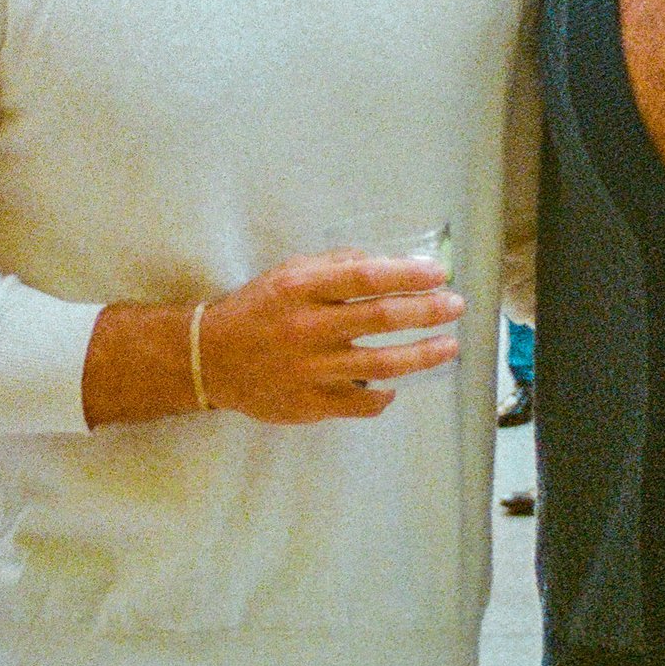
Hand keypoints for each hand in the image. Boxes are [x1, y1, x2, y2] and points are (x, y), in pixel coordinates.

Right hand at [83, 251, 462, 428]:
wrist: (209, 359)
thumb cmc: (255, 310)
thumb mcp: (286, 274)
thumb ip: (334, 265)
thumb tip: (385, 261)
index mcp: (300, 289)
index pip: (366, 277)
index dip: (408, 274)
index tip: (439, 273)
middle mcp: (307, 327)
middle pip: (382, 318)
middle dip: (428, 311)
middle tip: (455, 306)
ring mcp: (310, 370)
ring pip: (382, 364)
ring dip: (423, 354)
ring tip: (449, 346)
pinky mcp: (309, 404)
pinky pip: (361, 403)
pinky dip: (385, 396)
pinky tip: (397, 386)